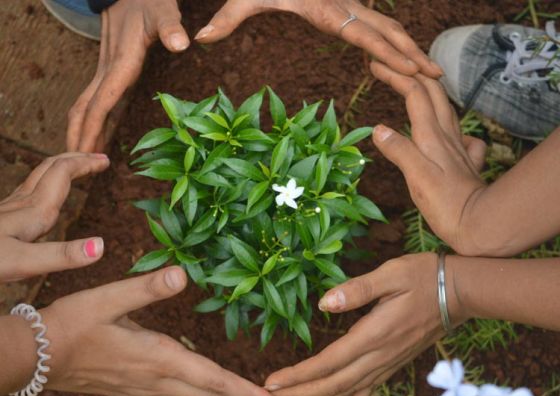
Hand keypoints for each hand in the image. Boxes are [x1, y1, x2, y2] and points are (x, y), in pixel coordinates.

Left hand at [0, 153, 109, 281]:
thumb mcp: (21, 264)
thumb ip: (62, 255)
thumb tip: (101, 246)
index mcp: (34, 212)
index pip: (62, 172)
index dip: (85, 163)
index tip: (107, 160)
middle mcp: (22, 206)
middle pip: (51, 168)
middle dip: (76, 158)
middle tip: (99, 158)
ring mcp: (9, 211)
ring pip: (39, 178)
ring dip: (62, 168)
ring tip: (78, 170)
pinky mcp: (2, 220)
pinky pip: (30, 192)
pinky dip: (47, 184)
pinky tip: (46, 198)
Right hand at [41, 266, 278, 395]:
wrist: (35, 355)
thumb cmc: (71, 324)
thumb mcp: (108, 297)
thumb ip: (147, 288)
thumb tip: (183, 274)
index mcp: (157, 357)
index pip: (211, 379)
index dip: (243, 391)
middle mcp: (156, 378)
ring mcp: (144, 388)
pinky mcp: (133, 389)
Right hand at [67, 0, 188, 152]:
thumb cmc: (149, 1)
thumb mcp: (162, 12)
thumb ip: (171, 27)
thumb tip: (181, 44)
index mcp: (121, 64)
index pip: (101, 102)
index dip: (91, 129)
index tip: (83, 154)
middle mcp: (108, 71)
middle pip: (85, 109)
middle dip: (78, 138)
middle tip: (77, 169)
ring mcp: (106, 71)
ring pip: (86, 106)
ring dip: (82, 132)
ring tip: (82, 159)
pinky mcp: (111, 70)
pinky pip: (97, 101)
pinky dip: (94, 121)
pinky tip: (98, 134)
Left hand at [195, 0, 441, 78]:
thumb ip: (226, 18)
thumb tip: (199, 40)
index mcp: (326, 9)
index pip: (366, 35)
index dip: (392, 53)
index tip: (416, 67)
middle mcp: (344, 7)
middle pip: (386, 33)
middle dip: (412, 56)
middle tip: (437, 77)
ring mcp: (349, 5)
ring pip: (387, 27)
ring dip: (409, 48)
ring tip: (430, 69)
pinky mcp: (346, 5)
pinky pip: (377, 24)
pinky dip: (395, 40)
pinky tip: (403, 54)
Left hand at [264, 253, 464, 395]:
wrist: (460, 291)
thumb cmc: (423, 276)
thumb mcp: (390, 274)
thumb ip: (357, 290)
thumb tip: (324, 303)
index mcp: (374, 335)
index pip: (329, 362)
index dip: (299, 376)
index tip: (272, 383)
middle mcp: (379, 356)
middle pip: (333, 385)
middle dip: (299, 395)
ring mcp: (388, 364)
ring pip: (348, 394)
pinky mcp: (394, 364)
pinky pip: (367, 392)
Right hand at [369, 62, 487, 255]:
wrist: (479, 225)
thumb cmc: (446, 204)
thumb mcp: (416, 177)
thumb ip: (399, 150)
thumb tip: (378, 128)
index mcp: (432, 137)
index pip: (414, 95)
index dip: (396, 77)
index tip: (376, 66)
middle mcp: (447, 137)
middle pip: (432, 93)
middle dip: (412, 75)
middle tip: (391, 67)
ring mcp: (458, 149)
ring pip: (446, 110)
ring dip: (430, 92)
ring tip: (416, 86)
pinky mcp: (465, 163)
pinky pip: (460, 136)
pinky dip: (450, 126)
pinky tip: (449, 133)